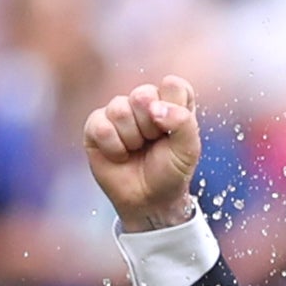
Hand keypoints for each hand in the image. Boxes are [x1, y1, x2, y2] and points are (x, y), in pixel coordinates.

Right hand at [82, 78, 205, 232]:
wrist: (149, 200)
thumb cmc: (170, 172)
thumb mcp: (189, 149)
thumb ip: (183, 122)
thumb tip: (154, 107)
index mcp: (170, 101)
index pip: (172, 85)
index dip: (173, 109)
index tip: (172, 132)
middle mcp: (144, 102)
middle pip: (143, 94)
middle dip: (151, 126)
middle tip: (153, 143)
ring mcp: (118, 112)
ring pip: (120, 109)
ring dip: (132, 138)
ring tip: (136, 150)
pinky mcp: (96, 126)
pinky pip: (101, 126)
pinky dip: (114, 148)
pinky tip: (120, 155)